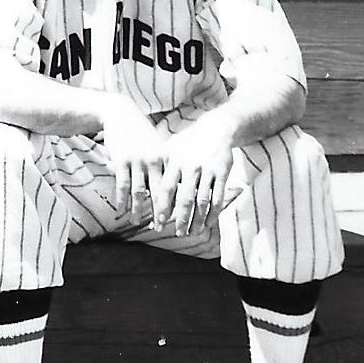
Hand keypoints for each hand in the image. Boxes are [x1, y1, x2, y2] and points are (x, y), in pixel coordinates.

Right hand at [90, 101, 167, 220]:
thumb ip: (166, 166)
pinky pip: (122, 185)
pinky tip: (121, 210)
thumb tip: (176, 187)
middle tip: (160, 228)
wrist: (121, 115)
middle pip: (159, 193)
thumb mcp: (157, 147)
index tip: (176, 220)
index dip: (175, 206)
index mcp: (167, 159)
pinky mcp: (121, 161)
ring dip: (138, 209)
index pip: (174, 188)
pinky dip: (122, 200)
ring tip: (137, 222)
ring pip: (139, 192)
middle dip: (160, 212)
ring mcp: (137, 161)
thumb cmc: (141, 134)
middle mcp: (155, 161)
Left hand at [152, 116, 237, 233]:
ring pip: (202, 201)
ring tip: (190, 232)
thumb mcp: (170, 149)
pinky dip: (213, 213)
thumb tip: (142, 185)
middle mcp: (190, 167)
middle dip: (179, 218)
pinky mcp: (222, 173)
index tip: (157, 222)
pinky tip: (207, 224)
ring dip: (196, 219)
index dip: (161, 207)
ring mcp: (207, 171)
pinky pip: (217, 197)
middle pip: (184, 198)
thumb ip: (160, 168)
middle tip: (175, 233)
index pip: (165, 189)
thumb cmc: (188, 142)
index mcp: (174, 162)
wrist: (216, 128)